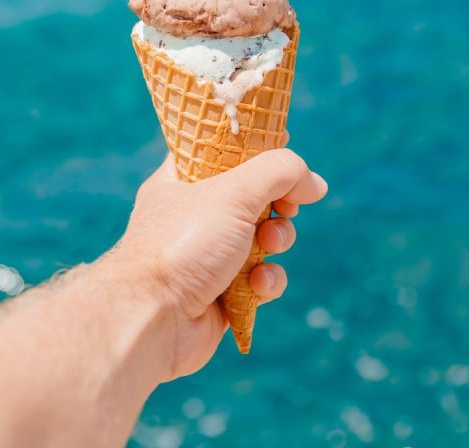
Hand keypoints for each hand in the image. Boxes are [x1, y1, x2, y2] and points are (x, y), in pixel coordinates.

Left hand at [111, 149, 327, 379]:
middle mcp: (192, 217)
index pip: (219, 150)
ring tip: (268, 247)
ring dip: (277, 242)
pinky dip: (266, 282)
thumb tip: (315, 183)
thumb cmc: (183, 245)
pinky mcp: (222, 295)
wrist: (153, 321)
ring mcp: (207, 257)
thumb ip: (280, 173)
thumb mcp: (234, 192)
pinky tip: (257, 286)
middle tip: (283, 207)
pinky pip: (260, 281)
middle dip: (278, 204)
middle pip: (253, 197)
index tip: (282, 146)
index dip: (253, 147)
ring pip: (263, 240)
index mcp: (181, 182)